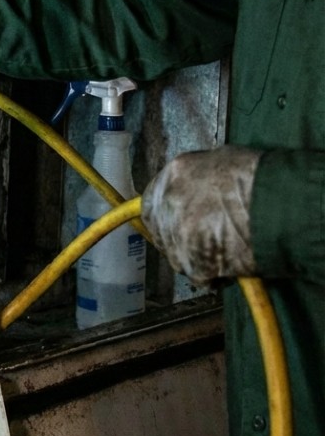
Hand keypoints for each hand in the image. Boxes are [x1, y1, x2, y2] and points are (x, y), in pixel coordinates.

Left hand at [141, 146, 262, 284]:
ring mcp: (176, 233)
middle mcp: (168, 202)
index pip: (152, 200)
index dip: (165, 213)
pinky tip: (229, 266)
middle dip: (174, 237)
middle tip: (197, 241)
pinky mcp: (191, 261)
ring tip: (222, 250)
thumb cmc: (264, 180)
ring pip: (175, 253)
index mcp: (174, 174)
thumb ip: (198, 178)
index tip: (176, 221)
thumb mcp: (224, 161)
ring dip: (193, 256)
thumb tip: (195, 190)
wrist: (282, 205)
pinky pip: (196, 274)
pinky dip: (211, 274)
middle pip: (159, 229)